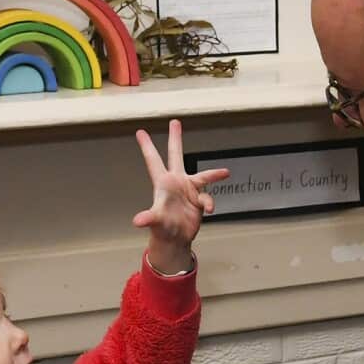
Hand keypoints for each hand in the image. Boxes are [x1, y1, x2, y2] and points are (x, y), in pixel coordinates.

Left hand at [133, 119, 228, 272]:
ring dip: (214, 174)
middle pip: (176, 155)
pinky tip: (209, 210)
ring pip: (202, 175)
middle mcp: (176, 182)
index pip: (154, 161)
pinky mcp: (199, 200)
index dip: (147, 146)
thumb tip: (138, 220)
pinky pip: (208, 197)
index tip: (140, 132)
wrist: (176, 240)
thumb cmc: (162, 229)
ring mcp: (188, 190)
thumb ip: (149, 218)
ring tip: (224, 172)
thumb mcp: (156, 221)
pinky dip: (210, 203)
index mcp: (163, 183)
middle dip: (175, 138)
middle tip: (175, 122)